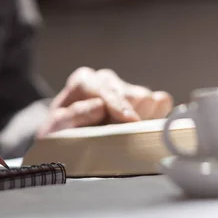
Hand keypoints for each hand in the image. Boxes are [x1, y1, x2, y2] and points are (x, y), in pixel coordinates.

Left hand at [37, 68, 173, 137]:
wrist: (69, 137)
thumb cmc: (62, 132)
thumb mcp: (56, 127)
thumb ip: (74, 116)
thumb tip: (99, 106)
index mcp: (85, 81)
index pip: (106, 90)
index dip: (118, 105)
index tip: (130, 120)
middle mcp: (107, 80)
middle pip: (131, 94)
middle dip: (130, 116)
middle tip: (124, 138)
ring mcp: (126, 88)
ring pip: (148, 99)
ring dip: (140, 118)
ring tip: (125, 135)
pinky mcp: (144, 100)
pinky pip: (161, 103)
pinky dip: (155, 116)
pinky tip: (143, 127)